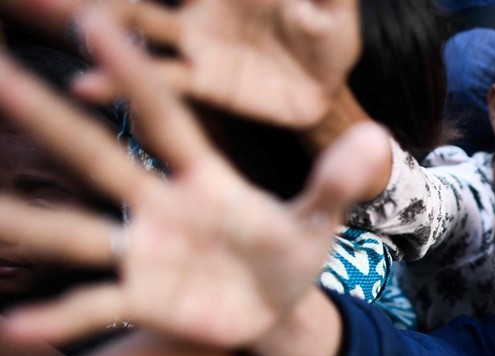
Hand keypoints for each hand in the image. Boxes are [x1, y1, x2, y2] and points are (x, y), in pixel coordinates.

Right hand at [0, 8, 390, 348]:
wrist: (277, 310)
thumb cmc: (289, 253)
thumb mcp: (319, 219)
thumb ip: (336, 182)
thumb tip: (377, 138)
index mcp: (204, 179)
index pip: (166, 120)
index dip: (138, 76)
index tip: (98, 24)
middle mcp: (160, 208)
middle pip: (98, 159)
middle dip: (48, 119)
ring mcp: (146, 255)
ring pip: (78, 234)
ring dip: (26, 221)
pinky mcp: (145, 301)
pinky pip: (97, 306)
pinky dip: (61, 317)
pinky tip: (15, 325)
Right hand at [70, 0, 360, 127]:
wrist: (328, 96)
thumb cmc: (330, 42)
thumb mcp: (333, 10)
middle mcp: (201, 5)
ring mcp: (195, 42)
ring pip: (135, 23)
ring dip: (96, 19)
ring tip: (50, 11)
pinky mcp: (201, 82)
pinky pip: (159, 78)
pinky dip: (119, 81)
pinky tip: (85, 84)